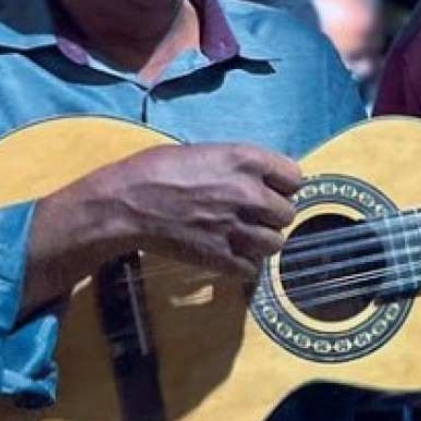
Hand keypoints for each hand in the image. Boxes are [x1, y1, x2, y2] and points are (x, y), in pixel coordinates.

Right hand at [104, 143, 302, 277]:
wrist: (126, 203)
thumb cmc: (155, 170)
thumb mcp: (203, 151)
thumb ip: (236, 166)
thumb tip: (255, 179)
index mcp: (245, 160)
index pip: (295, 177)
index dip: (282, 185)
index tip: (269, 190)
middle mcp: (249, 193)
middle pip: (287, 213)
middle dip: (271, 216)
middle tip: (250, 215)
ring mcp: (237, 227)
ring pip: (275, 243)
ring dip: (261, 242)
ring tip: (241, 237)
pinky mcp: (222, 256)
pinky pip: (253, 269)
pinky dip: (244, 265)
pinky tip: (229, 255)